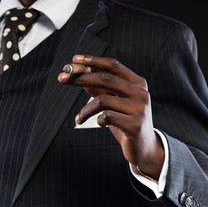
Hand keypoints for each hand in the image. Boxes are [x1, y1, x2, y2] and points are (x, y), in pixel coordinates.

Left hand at [58, 55, 164, 178]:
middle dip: (81, 78)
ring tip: (79, 118)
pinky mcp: (134, 125)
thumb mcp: (115, 103)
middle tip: (63, 78)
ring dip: (86, 109)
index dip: (93, 60)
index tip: (75, 59)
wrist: (145, 147)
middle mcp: (140, 93)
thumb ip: (101, 90)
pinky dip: (97, 120)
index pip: (113, 65)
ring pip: (102, 100)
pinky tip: (99, 124)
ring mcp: (139, 109)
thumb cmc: (127, 121)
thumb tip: (81, 76)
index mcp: (137, 83)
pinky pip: (107, 117)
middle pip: (105, 79)